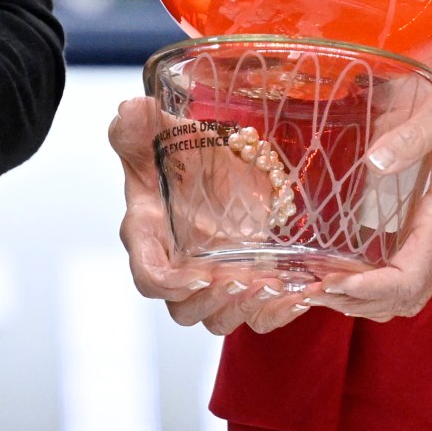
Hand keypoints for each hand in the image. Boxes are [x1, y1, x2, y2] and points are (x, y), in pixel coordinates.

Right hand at [108, 98, 311, 335]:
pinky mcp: (244, 277)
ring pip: (218, 320)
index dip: (173, 285)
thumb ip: (135, 123)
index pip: (149, 276)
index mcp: (148, 233)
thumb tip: (131, 110)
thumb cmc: (175, 147)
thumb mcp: (152, 128)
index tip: (202, 273)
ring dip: (245, 310)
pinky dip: (277, 313)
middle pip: (184, 311)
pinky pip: (256, 316)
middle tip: (244, 278)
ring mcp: (211, 276)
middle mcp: (177, 263)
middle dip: (214, 302)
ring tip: (274, 284)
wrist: (210, 155)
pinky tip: (299, 293)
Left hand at [308, 81, 431, 322]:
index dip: (369, 288)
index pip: (410, 277)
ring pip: (408, 295)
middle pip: (405, 297)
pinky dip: (377, 288)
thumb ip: (412, 136)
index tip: (330, 283)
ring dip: (365, 301)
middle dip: (357, 301)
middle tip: (310, 290)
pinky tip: (346, 276)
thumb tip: (374, 163)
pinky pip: (410, 279)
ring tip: (319, 289)